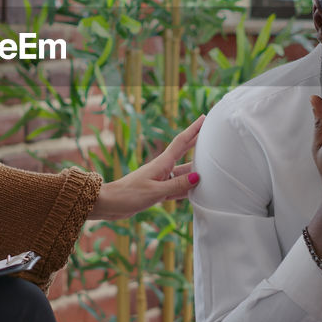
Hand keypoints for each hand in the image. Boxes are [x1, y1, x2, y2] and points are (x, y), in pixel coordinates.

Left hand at [89, 115, 203, 220]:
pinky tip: (196, 190)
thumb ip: (177, 185)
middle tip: (211, 135)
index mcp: (162, 163)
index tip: (203, 118)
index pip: (182, 142)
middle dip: (197, 143)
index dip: (193, 130)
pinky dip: (186, 188)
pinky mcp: (156, 191)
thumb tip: (197, 177)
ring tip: (211, 166)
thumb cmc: (129, 195)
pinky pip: (176, 188)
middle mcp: (162, 169)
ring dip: (196, 170)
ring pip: (182, 174)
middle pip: (184, 153)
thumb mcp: (155, 191)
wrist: (109, 203)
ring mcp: (159, 180)